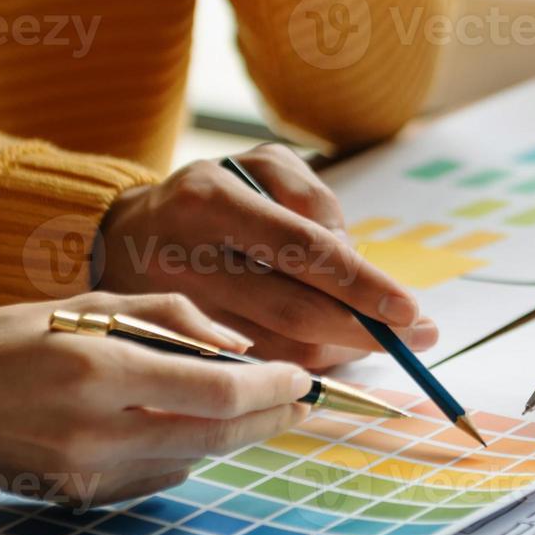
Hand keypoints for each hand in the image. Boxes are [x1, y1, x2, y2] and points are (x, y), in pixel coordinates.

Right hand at [0, 292, 310, 505]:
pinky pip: (161, 476)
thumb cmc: (7, 338)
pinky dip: (189, 451)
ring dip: (235, 434)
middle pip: (217, 435)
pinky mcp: (83, 498)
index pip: (215, 391)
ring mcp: (90, 474)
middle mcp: (97, 431)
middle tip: (302, 399)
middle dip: (270, 417)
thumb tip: (240, 346)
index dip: (270, 388)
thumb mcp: (88, 300)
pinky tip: (194, 427)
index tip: (300, 377)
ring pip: (195, 459)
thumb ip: (171, 317)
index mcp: (98, 369)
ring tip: (260, 407)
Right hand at [97, 144, 436, 367]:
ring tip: (380, 342)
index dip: (361, 285)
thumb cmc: (211, 198)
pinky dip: (301, 364)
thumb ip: (314, 201)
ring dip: (338, 352)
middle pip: (291, 309)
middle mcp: (187, 254)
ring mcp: (173, 307)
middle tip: (416, 338)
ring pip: (275, 348)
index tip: (410, 309)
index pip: (302, 249)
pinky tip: (331, 351)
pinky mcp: (172, 346)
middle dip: (363, 330)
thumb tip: (355, 262)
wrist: (117, 236)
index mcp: (212, 200)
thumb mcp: (259, 168)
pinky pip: (252, 366)